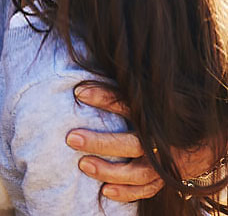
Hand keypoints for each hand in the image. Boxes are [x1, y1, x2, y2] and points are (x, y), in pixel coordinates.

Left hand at [66, 85, 163, 202]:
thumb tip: (89, 82)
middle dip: (101, 142)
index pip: (128, 104)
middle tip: (72, 138)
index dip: (104, 97)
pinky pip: (146, 190)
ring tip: (83, 164)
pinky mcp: (164, 180)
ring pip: (137, 172)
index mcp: (157, 117)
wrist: (203, 139)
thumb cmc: (166, 115)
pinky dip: (127, 192)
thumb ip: (123, 90)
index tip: (79, 93)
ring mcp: (165, 165)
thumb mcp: (150, 99)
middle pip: (132, 144)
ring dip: (109, 170)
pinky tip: (105, 190)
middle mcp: (163, 142)